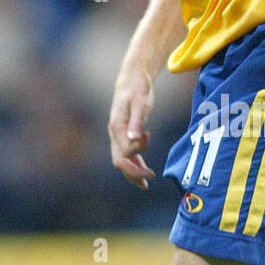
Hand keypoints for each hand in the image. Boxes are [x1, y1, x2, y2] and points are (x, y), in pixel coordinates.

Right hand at [109, 66, 155, 189]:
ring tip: (145, 184)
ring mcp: (117, 135)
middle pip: (119, 161)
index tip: (148, 139)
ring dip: (133, 172)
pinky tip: (143, 170)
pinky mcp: (124, 134)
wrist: (132, 80)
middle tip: (149, 180)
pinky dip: (134, 164)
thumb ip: (137, 121)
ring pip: (122, 161)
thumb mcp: (140, 103)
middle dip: (133, 173)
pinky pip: (127, 154)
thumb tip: (135, 138)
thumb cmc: (137, 89)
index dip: (137, 154)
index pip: (124, 151)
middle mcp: (114, 133)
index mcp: (117, 127)